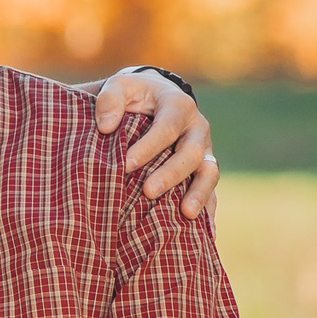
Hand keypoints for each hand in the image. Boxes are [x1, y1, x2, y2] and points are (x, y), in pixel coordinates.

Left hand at [95, 68, 217, 218]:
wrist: (154, 98)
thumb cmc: (132, 95)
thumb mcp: (119, 86)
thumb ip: (110, 100)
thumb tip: (105, 126)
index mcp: (178, 106)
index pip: (166, 128)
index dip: (148, 147)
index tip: (126, 165)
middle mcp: (197, 128)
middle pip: (191, 154)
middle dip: (171, 174)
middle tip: (148, 191)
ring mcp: (203, 150)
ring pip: (209, 173)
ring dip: (199, 194)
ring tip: (186, 215)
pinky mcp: (202, 168)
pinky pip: (211, 189)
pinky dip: (208, 207)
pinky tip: (204, 230)